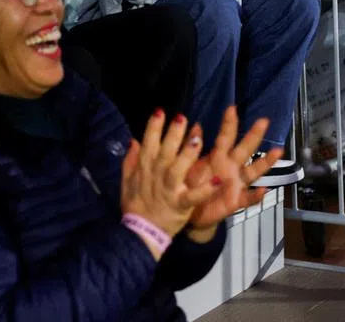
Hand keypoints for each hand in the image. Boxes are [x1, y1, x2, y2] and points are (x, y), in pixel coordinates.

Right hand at [120, 111, 219, 254]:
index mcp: (144, 168)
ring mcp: (169, 190)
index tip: (160, 111)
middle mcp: (156, 176)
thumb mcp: (127, 181)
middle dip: (173, 134)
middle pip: (165, 151)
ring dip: (187, 154)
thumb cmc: (135, 204)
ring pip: (178, 169)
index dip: (154, 127)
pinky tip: (217, 180)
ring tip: (198, 138)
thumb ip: (131, 160)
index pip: (148, 143)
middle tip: (182, 117)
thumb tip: (133, 140)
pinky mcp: (180, 205)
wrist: (141, 232)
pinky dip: (205, 190)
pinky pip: (193, 196)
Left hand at [187, 108, 282, 230]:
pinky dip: (255, 196)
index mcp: (218, 157)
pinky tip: (263, 190)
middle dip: (253, 135)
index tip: (232, 108)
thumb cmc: (192, 185)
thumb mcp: (189, 165)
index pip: (225, 138)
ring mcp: (236, 184)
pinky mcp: (235, 202)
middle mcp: (231, 168)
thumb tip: (196, 125)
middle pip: (244, 149)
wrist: (192, 213)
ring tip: (278, 151)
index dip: (228, 124)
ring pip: (253, 171)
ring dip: (265, 162)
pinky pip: (248, 199)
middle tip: (264, 121)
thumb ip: (193, 147)